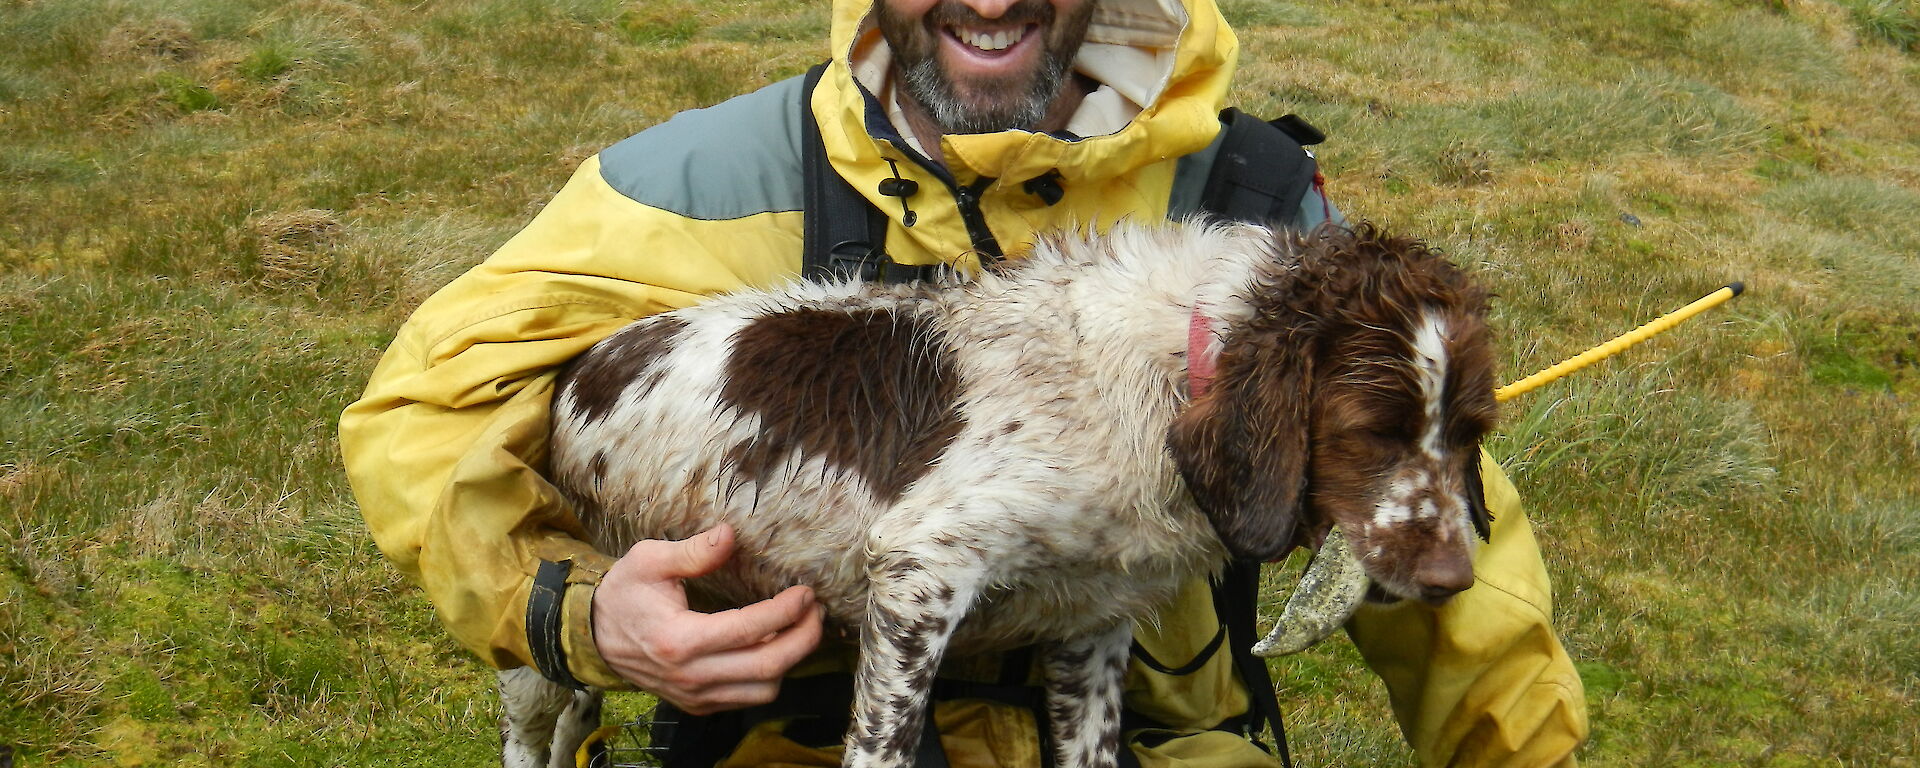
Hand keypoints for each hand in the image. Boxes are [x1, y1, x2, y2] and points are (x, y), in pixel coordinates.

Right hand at [591, 524, 824, 714]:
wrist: (594, 635)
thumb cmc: (624, 592)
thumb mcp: (649, 560)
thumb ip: (693, 551)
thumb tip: (730, 535)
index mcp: (678, 640)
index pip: (749, 630)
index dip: (786, 611)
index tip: (806, 593)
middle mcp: (690, 675)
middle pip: (767, 667)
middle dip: (803, 639)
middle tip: (817, 612)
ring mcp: (695, 695)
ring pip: (763, 689)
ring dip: (791, 660)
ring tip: (801, 627)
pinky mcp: (698, 704)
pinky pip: (747, 698)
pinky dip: (769, 675)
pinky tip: (775, 645)